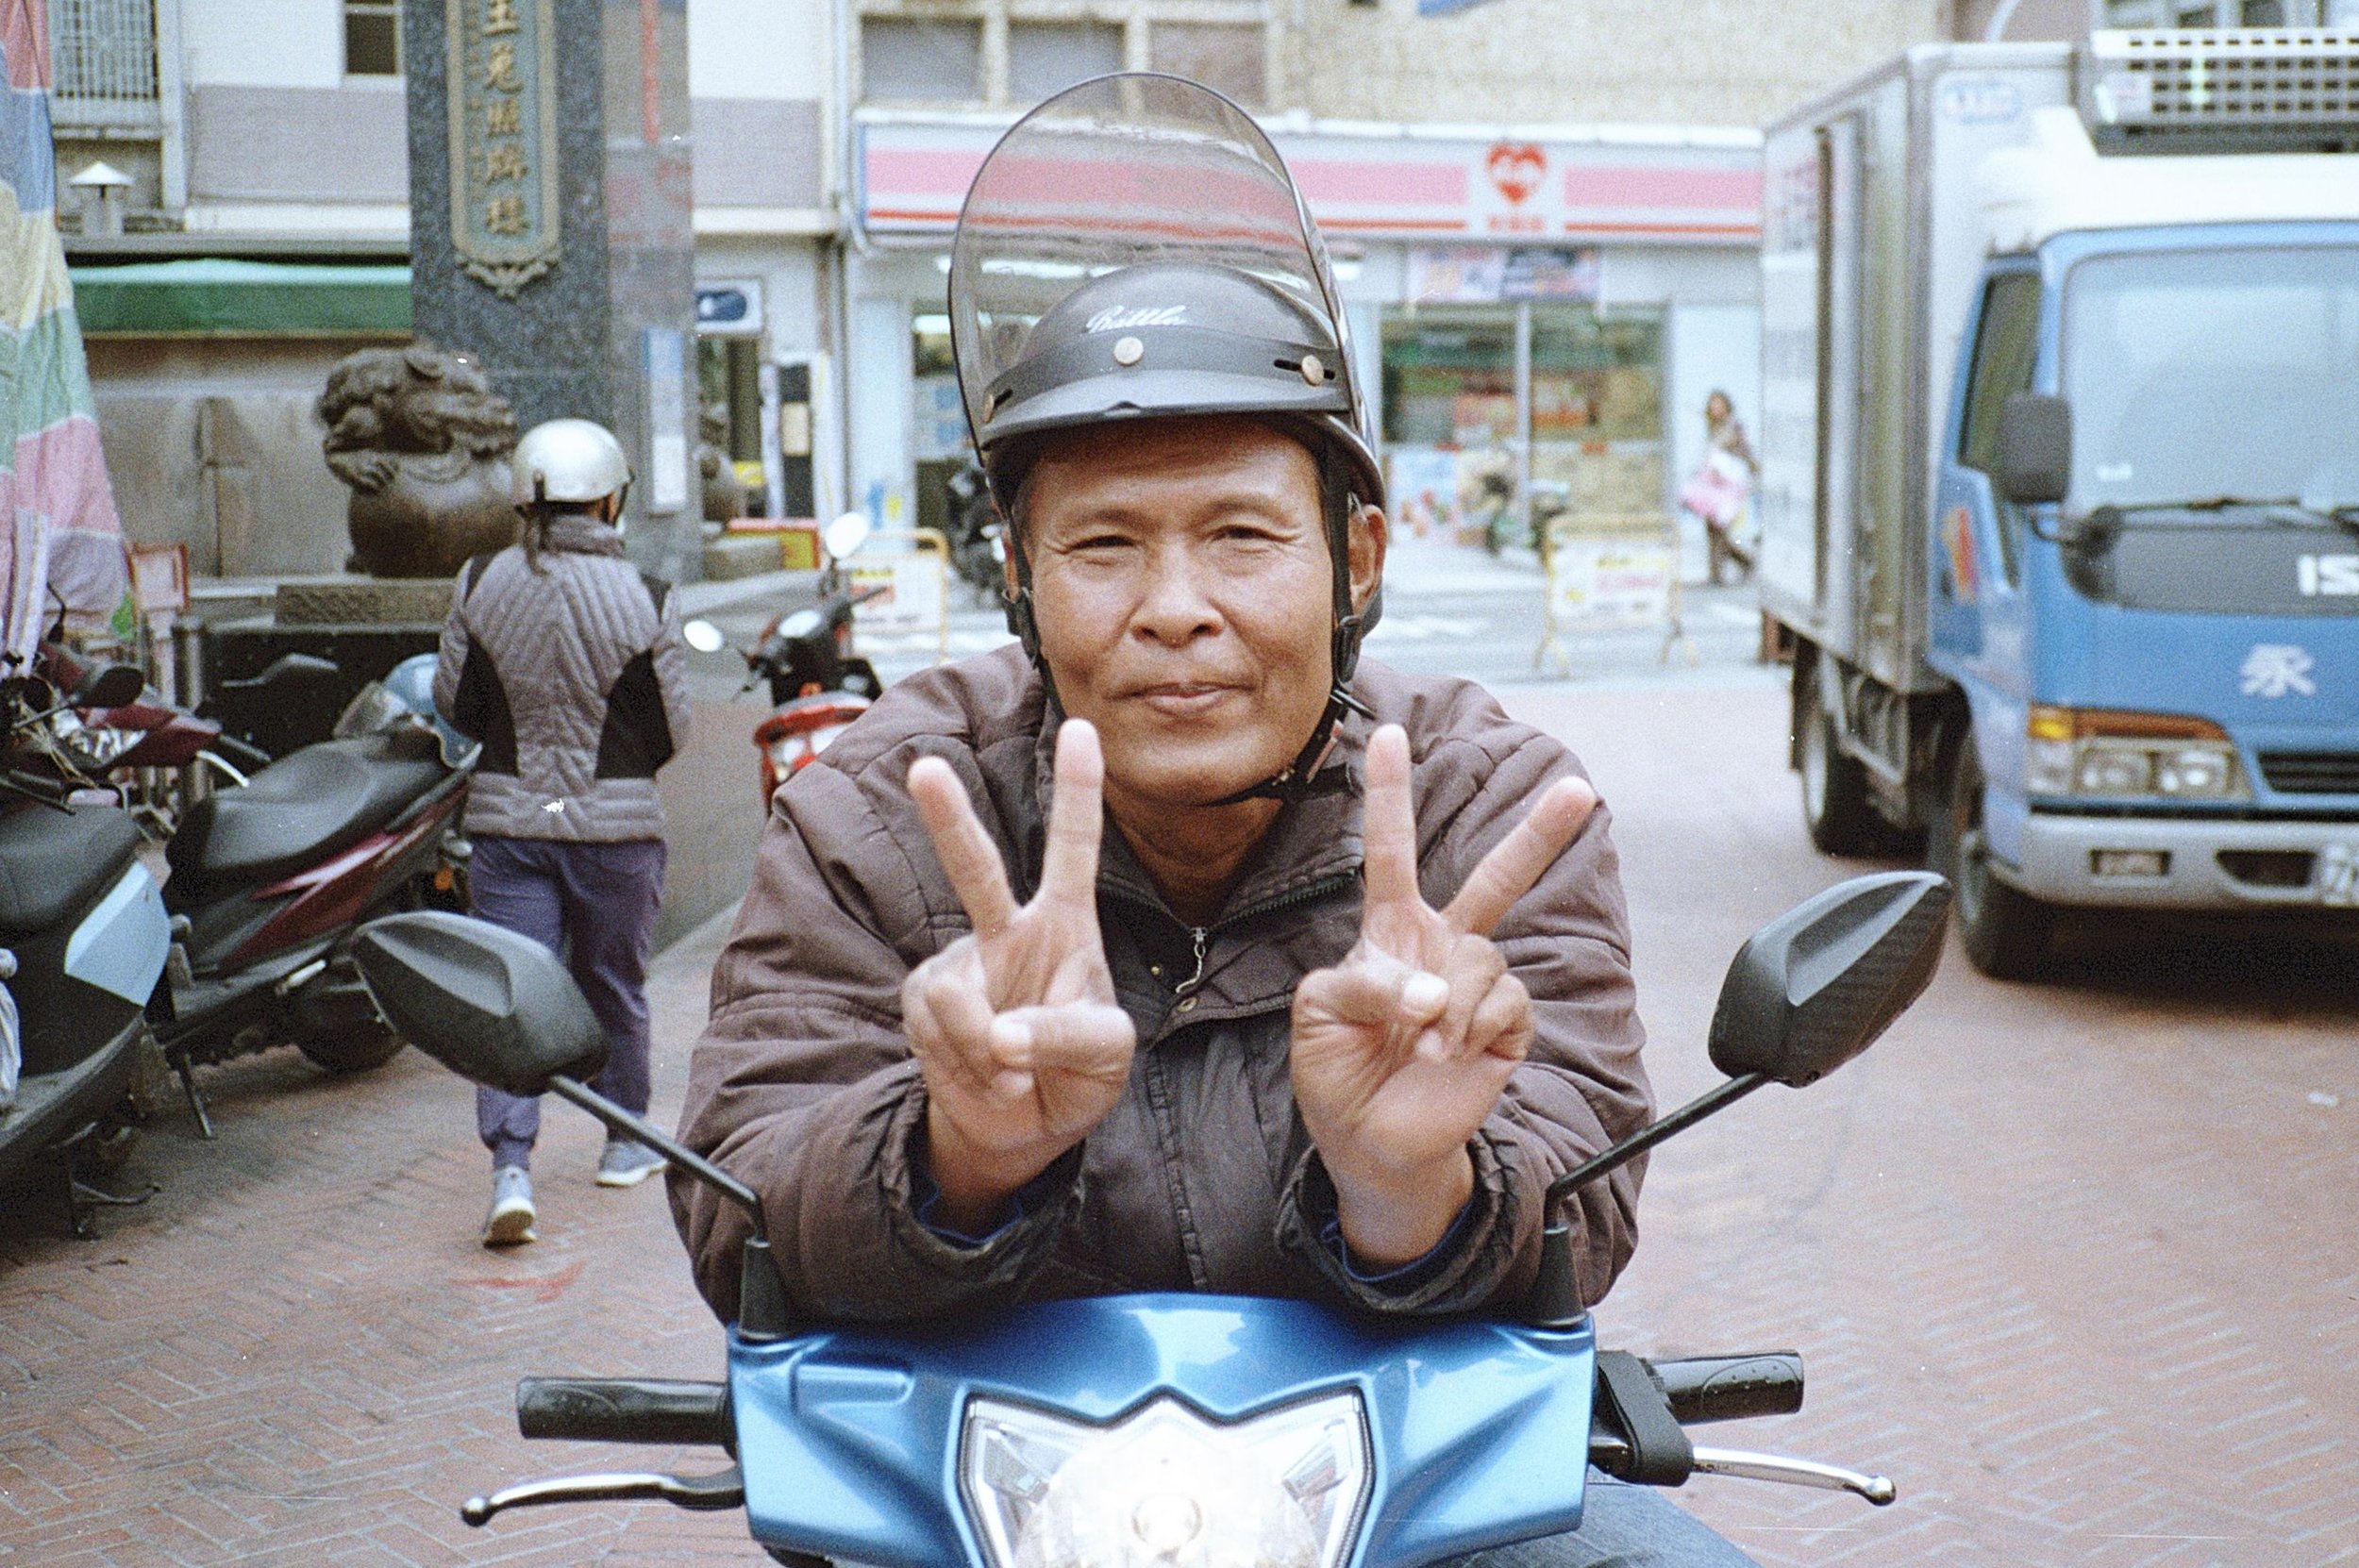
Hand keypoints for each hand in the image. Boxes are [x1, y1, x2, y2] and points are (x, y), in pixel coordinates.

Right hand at [904, 720, 1135, 1232]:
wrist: (1023, 1125)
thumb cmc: (1077, 1071)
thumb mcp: (1105, 1053)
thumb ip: (1066, 1037)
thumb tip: (1002, 1035)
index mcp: (1065, 924)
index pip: (1073, 848)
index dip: (1077, 790)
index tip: (1084, 728)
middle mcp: (1009, 930)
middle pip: (976, 868)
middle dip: (948, 819)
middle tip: (925, 768)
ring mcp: (962, 965)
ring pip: (960, 997)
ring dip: (989, 1051)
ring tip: (1014, 1074)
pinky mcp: (924, 1002)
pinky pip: (940, 1030)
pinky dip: (970, 1067)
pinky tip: (988, 1078)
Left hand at [1291, 725, 1596, 1264]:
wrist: (1370, 1143)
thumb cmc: (1337, 1072)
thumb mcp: (1319, 1016)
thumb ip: (1364, 984)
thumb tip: (1430, 990)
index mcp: (1388, 931)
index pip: (1390, 851)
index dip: (1390, 792)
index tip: (1388, 731)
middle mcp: (1440, 946)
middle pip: (1495, 879)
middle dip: (1540, 835)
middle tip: (1581, 790)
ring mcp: (1476, 985)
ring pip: (1483, 959)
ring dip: (1449, 1004)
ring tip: (1422, 1045)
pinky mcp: (1505, 1027)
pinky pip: (1504, 1004)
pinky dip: (1471, 1029)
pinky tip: (1448, 1055)